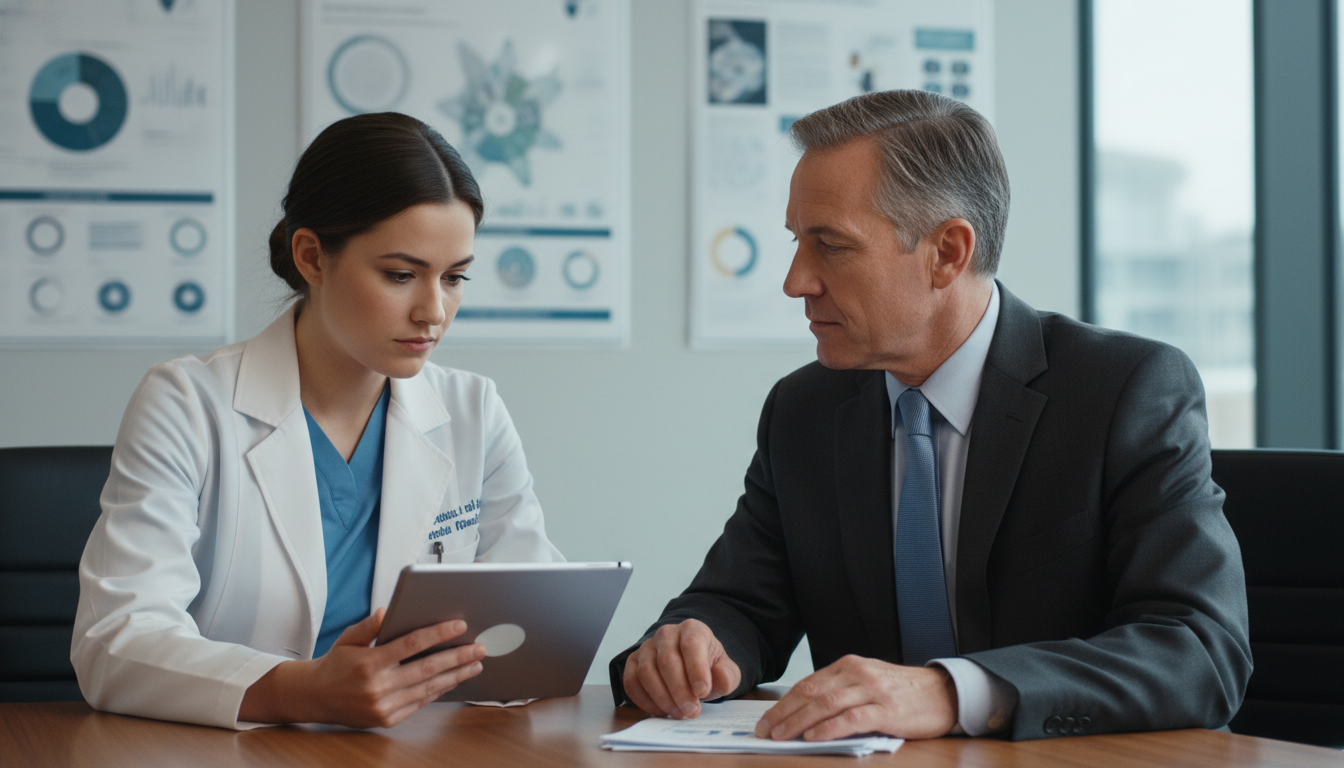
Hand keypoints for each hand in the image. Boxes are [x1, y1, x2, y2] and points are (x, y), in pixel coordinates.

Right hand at [240, 608, 484, 727]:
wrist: (315, 698)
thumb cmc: (335, 664)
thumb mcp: (347, 639)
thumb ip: (368, 626)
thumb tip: (386, 611)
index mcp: (369, 662)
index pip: (411, 644)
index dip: (438, 634)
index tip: (459, 625)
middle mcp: (378, 686)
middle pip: (428, 668)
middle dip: (458, 657)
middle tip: (479, 647)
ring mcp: (384, 706)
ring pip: (429, 688)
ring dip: (456, 675)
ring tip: (475, 664)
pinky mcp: (387, 719)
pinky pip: (420, 702)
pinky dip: (439, 690)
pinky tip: (453, 680)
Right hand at [622, 619, 740, 718]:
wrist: (690, 667)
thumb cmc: (708, 668)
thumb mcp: (726, 671)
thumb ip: (728, 676)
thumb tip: (721, 679)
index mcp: (692, 629)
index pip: (691, 644)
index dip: (696, 669)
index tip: (703, 692)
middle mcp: (667, 634)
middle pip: (667, 660)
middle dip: (679, 690)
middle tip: (691, 711)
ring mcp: (647, 647)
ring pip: (647, 672)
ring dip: (662, 697)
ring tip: (679, 713)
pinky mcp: (633, 662)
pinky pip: (631, 681)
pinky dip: (644, 700)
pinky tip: (661, 711)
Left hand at [754, 655, 957, 740]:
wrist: (943, 692)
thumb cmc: (902, 692)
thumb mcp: (868, 682)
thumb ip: (841, 692)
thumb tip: (804, 714)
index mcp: (849, 666)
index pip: (807, 684)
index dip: (783, 703)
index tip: (766, 719)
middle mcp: (857, 674)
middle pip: (811, 693)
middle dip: (784, 713)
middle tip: (765, 730)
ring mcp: (872, 691)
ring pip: (827, 704)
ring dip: (799, 721)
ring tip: (781, 735)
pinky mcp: (887, 710)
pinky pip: (852, 718)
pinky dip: (829, 727)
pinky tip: (813, 736)